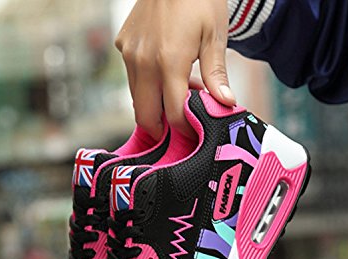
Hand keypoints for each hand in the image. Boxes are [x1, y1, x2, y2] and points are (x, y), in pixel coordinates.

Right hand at [116, 0, 234, 139]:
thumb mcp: (214, 36)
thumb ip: (216, 74)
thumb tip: (225, 104)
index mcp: (168, 62)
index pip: (172, 113)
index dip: (183, 129)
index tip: (193, 133)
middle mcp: (143, 61)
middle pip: (145, 115)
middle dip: (160, 128)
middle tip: (178, 128)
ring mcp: (129, 53)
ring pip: (136, 98)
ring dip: (154, 105)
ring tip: (177, 95)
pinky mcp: (122, 45)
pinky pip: (132, 77)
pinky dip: (147, 85)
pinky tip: (165, 74)